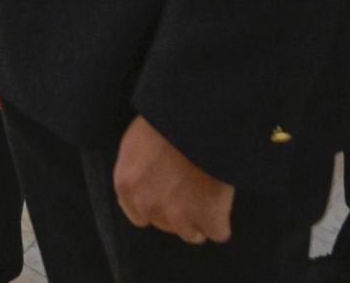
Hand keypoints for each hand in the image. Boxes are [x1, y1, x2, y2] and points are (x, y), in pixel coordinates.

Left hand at [113, 116, 234, 245]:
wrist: (198, 117)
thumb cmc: (168, 121)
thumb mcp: (137, 142)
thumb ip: (136, 172)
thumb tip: (145, 186)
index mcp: (126, 185)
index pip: (138, 214)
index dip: (156, 205)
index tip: (169, 195)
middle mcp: (147, 205)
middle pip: (165, 224)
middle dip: (178, 211)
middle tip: (192, 187)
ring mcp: (178, 215)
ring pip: (191, 234)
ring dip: (200, 218)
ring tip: (207, 192)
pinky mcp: (208, 218)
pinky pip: (219, 232)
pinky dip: (223, 219)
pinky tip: (222, 198)